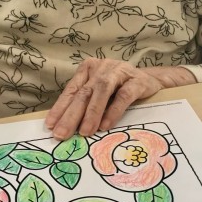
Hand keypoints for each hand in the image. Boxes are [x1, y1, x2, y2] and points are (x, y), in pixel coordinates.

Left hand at [45, 60, 196, 139]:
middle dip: (71, 115)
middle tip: (62, 134)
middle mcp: (101, 68)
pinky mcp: (136, 80)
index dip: (60, 108)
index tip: (50, 126)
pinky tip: (105, 125)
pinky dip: (113, 111)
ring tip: (84, 132)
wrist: (151, 80)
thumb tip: (66, 127)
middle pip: (83, 92)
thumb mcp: (99, 93)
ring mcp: (119, 72)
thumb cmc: (119, 89)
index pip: (71, 90)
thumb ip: (85, 104)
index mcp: (88, 69)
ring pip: (101, 92)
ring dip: (91, 114)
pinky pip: (123, 97)